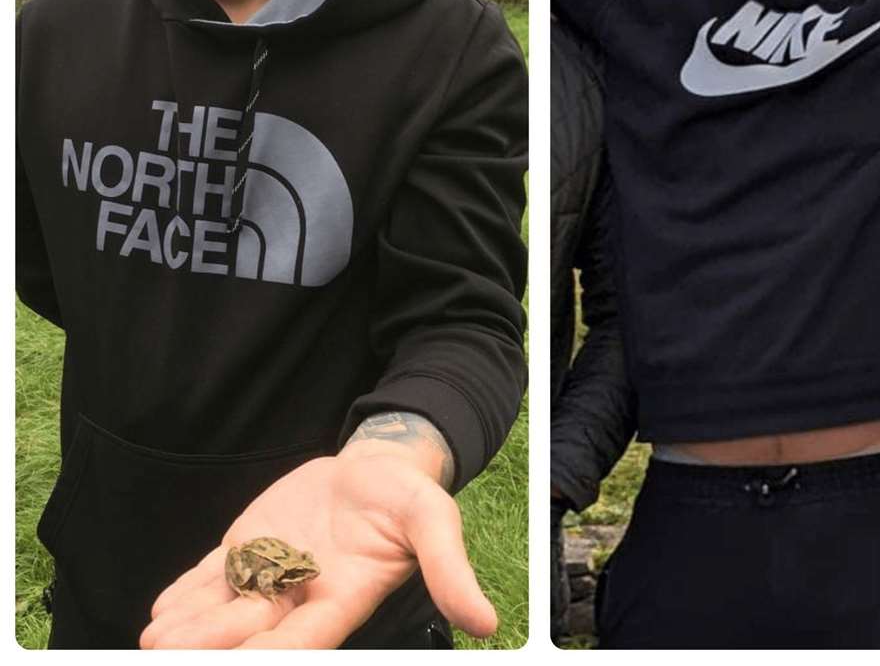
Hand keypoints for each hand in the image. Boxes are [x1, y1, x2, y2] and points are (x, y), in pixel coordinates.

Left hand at [139, 447, 495, 648]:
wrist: (375, 467)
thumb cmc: (406, 496)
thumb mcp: (433, 521)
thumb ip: (449, 570)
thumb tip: (488, 623)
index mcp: (343, 600)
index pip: (305, 641)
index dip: (275, 653)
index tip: (250, 654)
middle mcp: (300, 598)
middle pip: (254, 632)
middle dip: (215, 644)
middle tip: (173, 649)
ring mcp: (270, 576)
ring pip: (225, 610)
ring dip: (191, 627)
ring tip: (157, 636)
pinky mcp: (249, 551)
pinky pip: (213, 579)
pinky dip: (187, 595)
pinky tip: (162, 608)